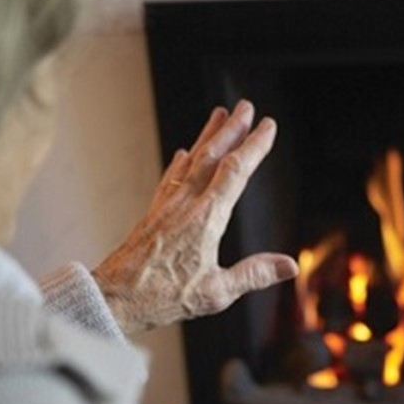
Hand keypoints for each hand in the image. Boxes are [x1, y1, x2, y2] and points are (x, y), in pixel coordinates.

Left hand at [92, 101, 297, 333]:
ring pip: (191, 161)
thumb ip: (254, 275)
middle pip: (212, 156)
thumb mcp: (216, 293)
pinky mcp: (153, 214)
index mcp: (205, 218)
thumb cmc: (163, 297)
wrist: (113, 297)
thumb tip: (290, 265)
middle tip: (246, 106)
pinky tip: (182, 154)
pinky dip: (181, 162)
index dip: (254, 146)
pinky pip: (171, 178)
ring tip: (219, 115)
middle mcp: (185, 204)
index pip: (235, 172)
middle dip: (232, 130)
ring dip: (207, 136)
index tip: (267, 126)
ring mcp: (167, 206)